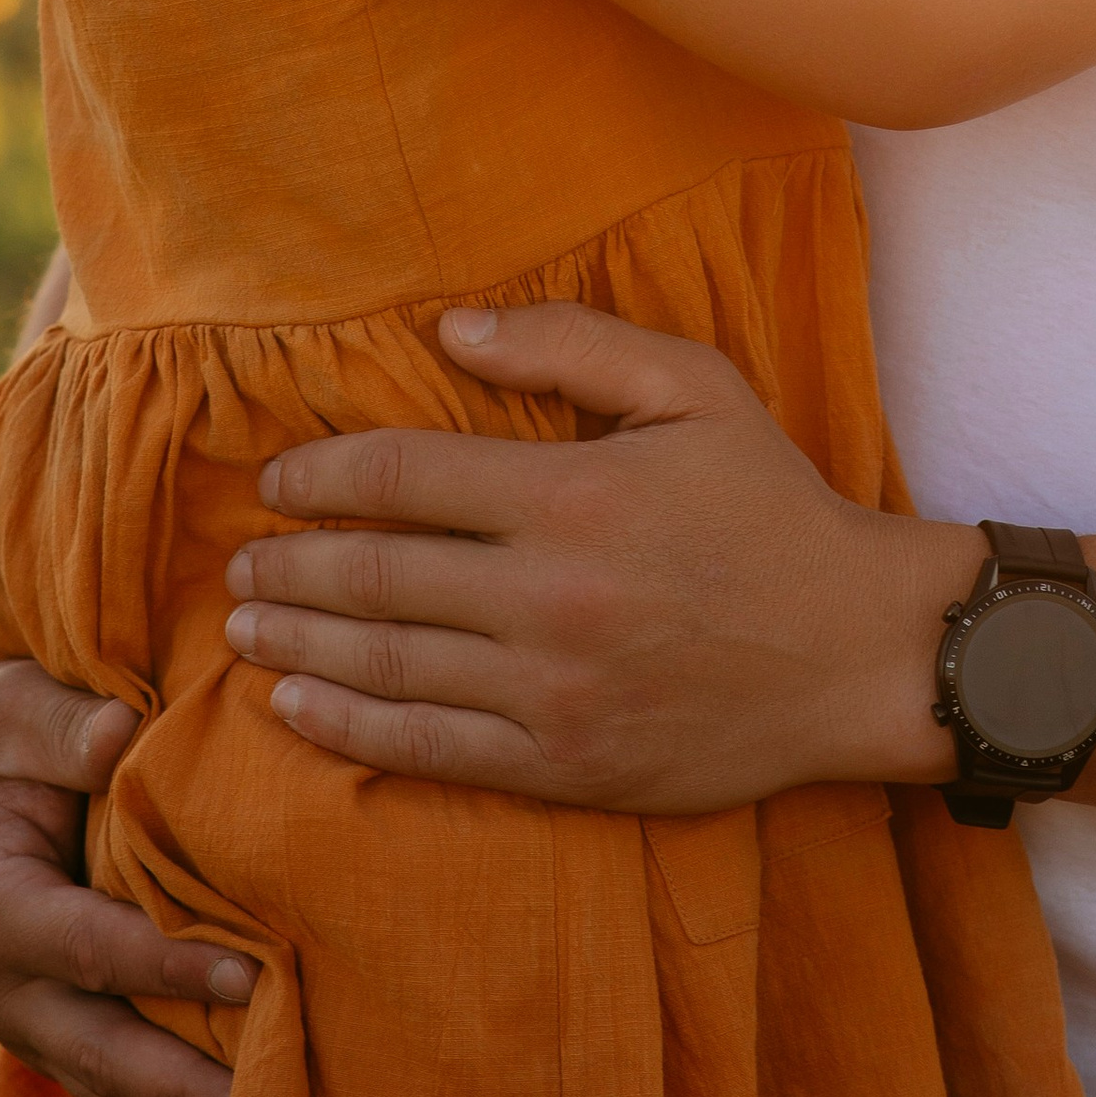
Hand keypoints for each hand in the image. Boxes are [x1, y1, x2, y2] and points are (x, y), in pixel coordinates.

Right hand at [0, 550, 250, 1096]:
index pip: (86, 948)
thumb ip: (60, 725)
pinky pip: (114, 1087)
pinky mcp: (53, 1027)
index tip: (249, 977)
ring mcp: (25, 1018)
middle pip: (102, 1051)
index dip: (164, 966)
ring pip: (111, 1090)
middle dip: (186, 1088)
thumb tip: (119, 733)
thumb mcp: (7, 708)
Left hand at [221, 303, 970, 807]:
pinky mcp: (563, 767)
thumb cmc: (772, 508)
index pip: (404, 475)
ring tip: (242, 627)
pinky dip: (349, 728)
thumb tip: (448, 329)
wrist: (856, 652)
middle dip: (291, 564)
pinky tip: (297, 708)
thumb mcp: (696, 389)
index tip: (277, 479)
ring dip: (298, 644)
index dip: (323, 474)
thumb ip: (572, 345)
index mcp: (571, 493)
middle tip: (238, 560)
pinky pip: (429, 750)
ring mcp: (551, 691)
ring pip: (387, 665)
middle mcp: (547, 596)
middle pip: (377, 575)